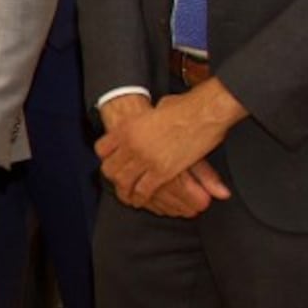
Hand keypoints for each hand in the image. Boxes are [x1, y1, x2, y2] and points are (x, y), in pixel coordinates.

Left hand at [96, 89, 233, 218]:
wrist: (205, 112)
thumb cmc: (184, 107)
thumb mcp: (154, 110)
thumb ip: (147, 119)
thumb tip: (151, 118)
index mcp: (126, 128)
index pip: (102, 149)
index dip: (106, 158)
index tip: (111, 163)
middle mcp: (130, 144)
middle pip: (110, 169)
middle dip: (114, 178)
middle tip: (119, 183)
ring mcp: (144, 159)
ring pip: (124, 182)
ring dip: (125, 191)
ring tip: (128, 196)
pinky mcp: (161, 171)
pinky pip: (143, 190)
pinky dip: (140, 197)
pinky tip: (141, 200)